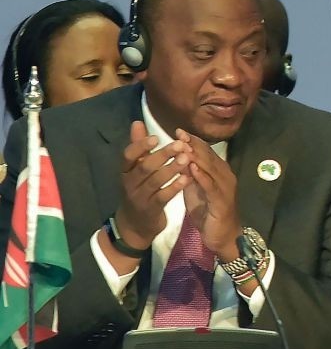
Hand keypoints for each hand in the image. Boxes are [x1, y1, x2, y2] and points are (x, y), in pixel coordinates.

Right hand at [113, 120, 191, 249]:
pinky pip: (163, 197)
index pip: (128, 156)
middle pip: (144, 167)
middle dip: (162, 155)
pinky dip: (175, 187)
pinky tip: (187, 178)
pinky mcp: (151, 210)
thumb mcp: (135, 170)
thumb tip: (137, 122)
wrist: (134, 226)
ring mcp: (140, 197)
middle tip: (180, 145)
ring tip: (186, 158)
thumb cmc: (139, 190)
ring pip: (155, 181)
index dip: (141, 145)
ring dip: (171, 169)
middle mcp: (130, 183)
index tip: (157, 137)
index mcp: (126, 171)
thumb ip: (138, 147)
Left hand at [176, 128, 240, 258]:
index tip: (178, 131)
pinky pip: (210, 186)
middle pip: (208, 156)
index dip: (193, 141)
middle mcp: (224, 175)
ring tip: (183, 146)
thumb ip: (190, 175)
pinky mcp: (222, 200)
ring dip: (196, 156)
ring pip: (210, 168)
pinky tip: (192, 168)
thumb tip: (178, 158)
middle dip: (193, 144)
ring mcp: (225, 187)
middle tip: (179, 133)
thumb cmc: (209, 214)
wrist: (223, 238)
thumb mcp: (195, 191)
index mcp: (219, 172)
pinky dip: (201, 175)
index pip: (206, 152)